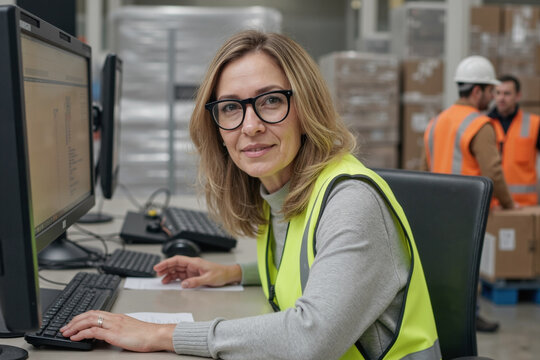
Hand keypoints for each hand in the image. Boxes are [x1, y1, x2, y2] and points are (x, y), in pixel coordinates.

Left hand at [60, 310, 174, 351]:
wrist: (156, 335)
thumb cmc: (147, 334)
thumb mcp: (130, 329)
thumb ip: (120, 329)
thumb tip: (111, 334)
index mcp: (117, 317)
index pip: (96, 313)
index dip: (82, 317)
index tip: (73, 322)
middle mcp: (114, 318)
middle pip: (89, 314)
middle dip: (74, 320)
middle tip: (65, 327)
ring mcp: (113, 325)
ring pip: (88, 321)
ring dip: (74, 326)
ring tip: (66, 332)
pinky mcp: (113, 334)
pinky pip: (93, 331)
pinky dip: (81, 333)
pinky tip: (75, 337)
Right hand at [153, 255, 240, 287]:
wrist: (228, 275)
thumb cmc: (220, 274)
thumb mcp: (208, 279)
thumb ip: (195, 281)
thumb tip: (184, 284)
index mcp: (194, 262)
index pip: (177, 260)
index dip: (166, 262)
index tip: (158, 267)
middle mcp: (192, 265)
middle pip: (175, 264)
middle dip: (165, 268)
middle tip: (156, 273)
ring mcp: (192, 270)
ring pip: (176, 270)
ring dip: (168, 274)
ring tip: (161, 279)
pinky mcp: (193, 275)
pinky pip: (180, 275)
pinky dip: (174, 278)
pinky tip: (169, 281)